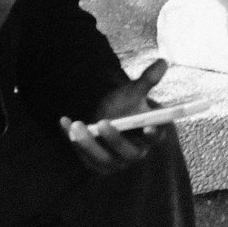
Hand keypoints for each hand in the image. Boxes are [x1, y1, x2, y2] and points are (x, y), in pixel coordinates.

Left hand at [61, 58, 170, 175]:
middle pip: (128, 152)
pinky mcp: (96, 165)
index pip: (156, 138)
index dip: (153, 134)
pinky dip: (72, 140)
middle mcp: (135, 153)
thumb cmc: (126, 106)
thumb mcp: (135, 92)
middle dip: (114, 139)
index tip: (147, 127)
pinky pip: (83, 156)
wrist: (108, 117)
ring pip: (103, 158)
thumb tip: (163, 61)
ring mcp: (115, 162)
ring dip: (89, 144)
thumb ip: (148, 80)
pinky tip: (65, 122)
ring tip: (78, 125)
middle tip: (103, 122)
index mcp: (149, 136)